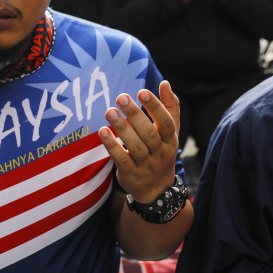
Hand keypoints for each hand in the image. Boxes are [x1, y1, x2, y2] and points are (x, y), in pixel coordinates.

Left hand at [98, 81, 180, 203]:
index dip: (156, 107)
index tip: (142, 91)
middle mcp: (160, 152)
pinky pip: (121, 159)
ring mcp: (145, 165)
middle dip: (135, 114)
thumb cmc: (161, 152)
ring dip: (121, 128)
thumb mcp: (170, 133)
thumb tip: (165, 83)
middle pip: (149, 133)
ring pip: (135, 146)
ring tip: (109, 111)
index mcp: (171, 140)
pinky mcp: (130, 173)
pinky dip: (112, 145)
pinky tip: (102, 131)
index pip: (167, 123)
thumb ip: (170, 107)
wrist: (156, 189)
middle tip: (121, 97)